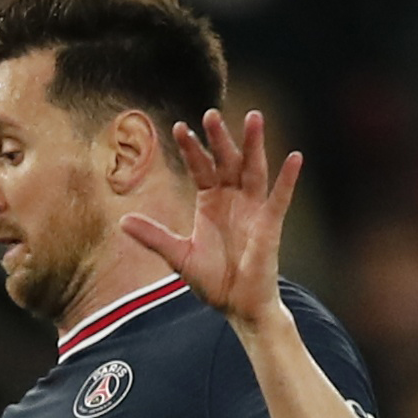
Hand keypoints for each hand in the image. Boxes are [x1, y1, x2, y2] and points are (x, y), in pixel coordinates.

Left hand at [120, 110, 301, 332]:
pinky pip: (280, 197)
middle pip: (227, 161)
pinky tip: (295, 158)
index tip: (179, 127)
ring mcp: (253, 208)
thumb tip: (122, 220)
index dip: (191, 149)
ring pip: (254, 169)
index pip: (200, 168)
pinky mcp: (270, 224)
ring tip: (255, 117)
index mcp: (210, 202)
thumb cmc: (212, 280)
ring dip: (254, 144)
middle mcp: (233, 198)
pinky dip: (288, 178)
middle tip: (211, 113)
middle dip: (220, 138)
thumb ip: (153, 236)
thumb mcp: (178, 256)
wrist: (237, 305)